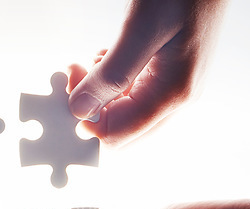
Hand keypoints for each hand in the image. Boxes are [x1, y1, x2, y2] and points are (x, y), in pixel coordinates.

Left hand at [68, 0, 228, 145]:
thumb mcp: (141, 31)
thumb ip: (110, 75)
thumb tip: (81, 110)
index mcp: (172, 94)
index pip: (117, 136)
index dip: (88, 118)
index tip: (74, 86)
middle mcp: (175, 99)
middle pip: (120, 129)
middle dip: (92, 107)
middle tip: (79, 73)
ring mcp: (172, 90)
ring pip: (123, 113)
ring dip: (101, 92)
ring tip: (96, 60)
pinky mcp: (166, 78)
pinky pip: (130, 95)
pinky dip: (112, 82)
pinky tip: (110, 58)